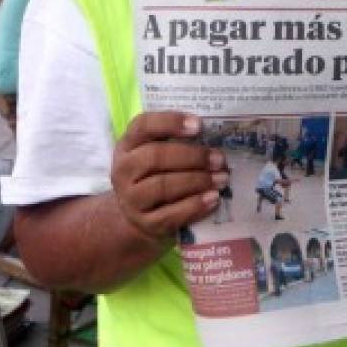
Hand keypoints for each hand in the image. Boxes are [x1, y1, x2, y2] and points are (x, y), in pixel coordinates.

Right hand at [110, 112, 228, 240]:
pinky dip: (195, 206)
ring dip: (197, 180)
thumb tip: (216, 134)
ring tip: (222, 178)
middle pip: (155, 156)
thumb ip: (177, 140)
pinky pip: (171, 214)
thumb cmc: (154, 175)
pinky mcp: (145, 223)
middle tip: (219, 158)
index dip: (171, 122)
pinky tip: (214, 198)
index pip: (143, 126)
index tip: (199, 125)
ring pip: (163, 186)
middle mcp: (124, 170)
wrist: (136, 217)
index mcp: (128, 144)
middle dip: (192, 156)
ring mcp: (131, 199)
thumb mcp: (156, 153)